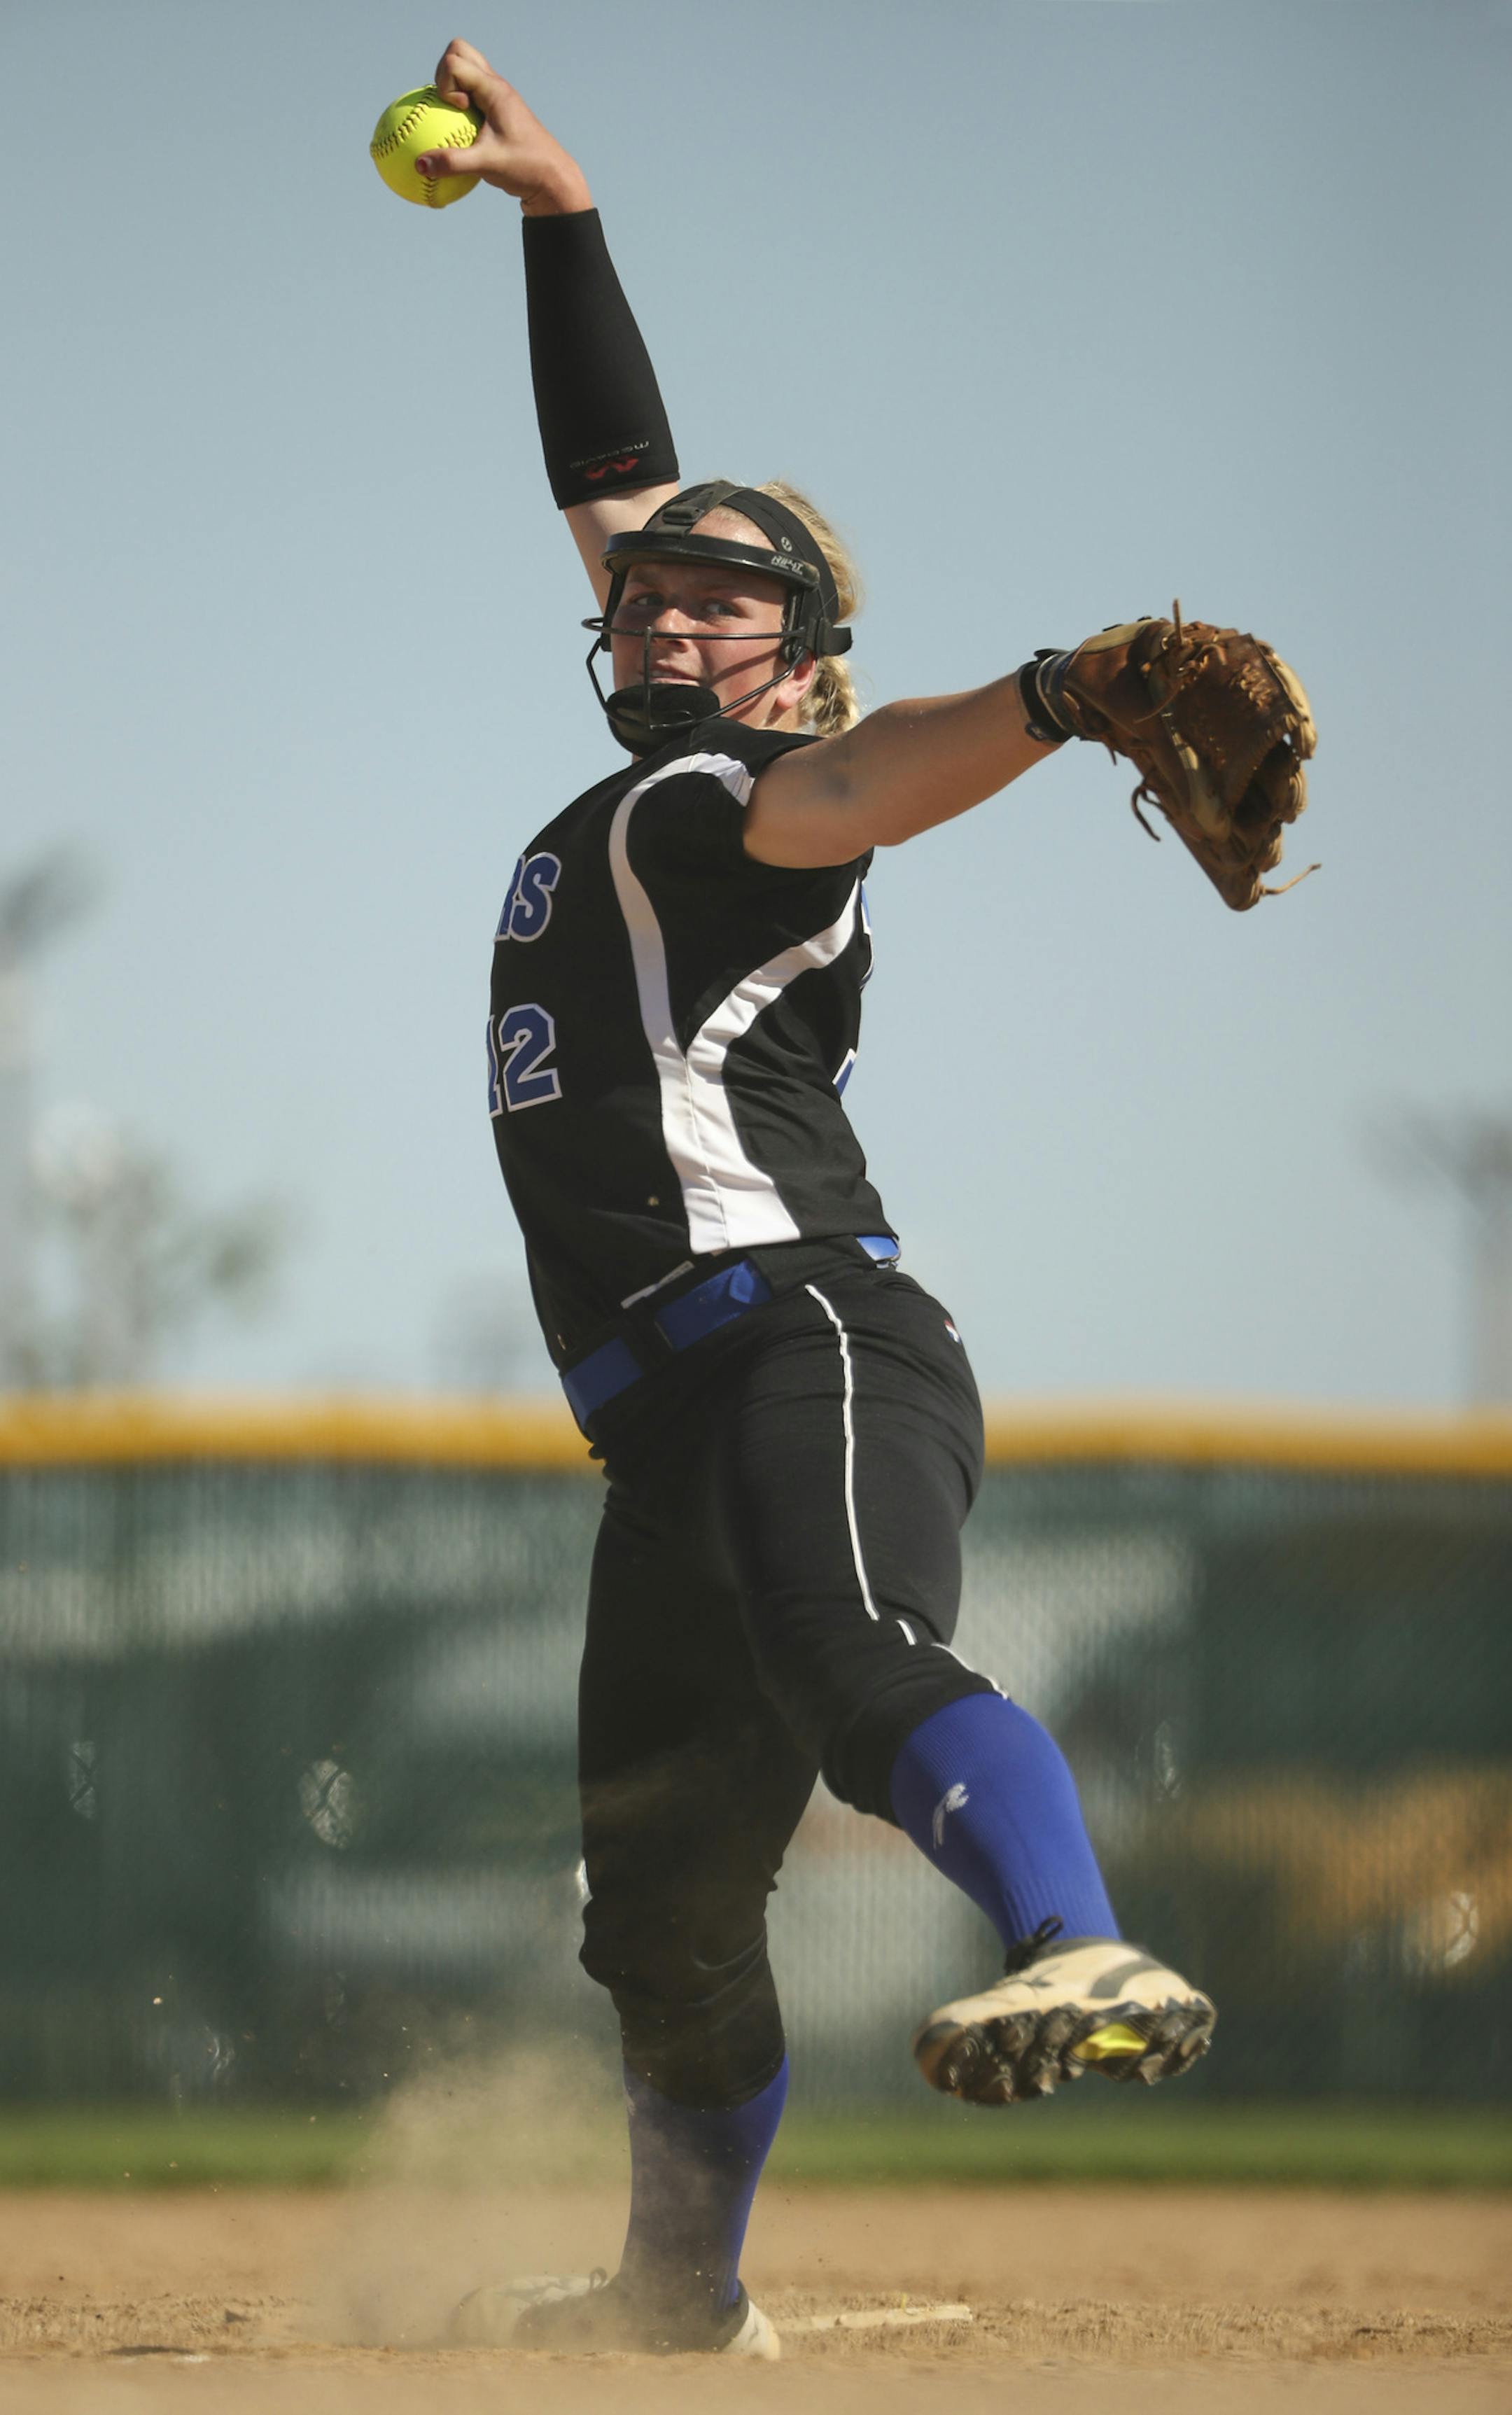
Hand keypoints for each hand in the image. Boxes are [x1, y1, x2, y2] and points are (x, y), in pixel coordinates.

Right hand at [417, 38, 591, 212]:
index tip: (462, 111)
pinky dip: (457, 105)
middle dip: (444, 71)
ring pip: (465, 69)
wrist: (552, 178)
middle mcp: (495, 85)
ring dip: (452, 86)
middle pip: (460, 51)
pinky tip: (454, 133)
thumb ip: (452, 163)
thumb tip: (419, 165)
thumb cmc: (524, 168)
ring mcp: (495, 95)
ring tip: (454, 118)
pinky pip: (470, 93)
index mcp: (494, 88)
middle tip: (450, 104)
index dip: (446, 84)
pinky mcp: (495, 109)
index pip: (454, 61)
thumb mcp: (486, 166)